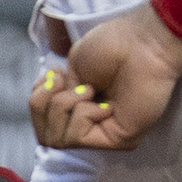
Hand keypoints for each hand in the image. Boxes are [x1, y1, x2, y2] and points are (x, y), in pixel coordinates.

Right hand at [30, 4, 181, 153]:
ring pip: (57, 139)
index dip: (39, 99)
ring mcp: (105, 133)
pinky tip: (100, 101)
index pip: (44, 123)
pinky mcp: (118, 140)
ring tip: (88, 89)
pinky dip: (82, 114)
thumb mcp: (71, 70)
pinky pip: (78, 137)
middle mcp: (91, 123)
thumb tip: (51, 110)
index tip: (54, 74)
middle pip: (45, 136)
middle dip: (44, 105)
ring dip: (64, 106)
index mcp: (80, 105)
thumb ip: (58, 96)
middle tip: (65, 82)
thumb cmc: (113, 45)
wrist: (142, 41)